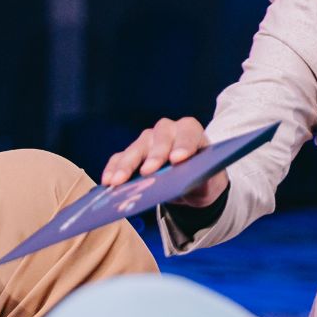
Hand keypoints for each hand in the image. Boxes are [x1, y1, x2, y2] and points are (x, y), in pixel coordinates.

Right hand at [101, 116, 225, 206]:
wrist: (192, 185)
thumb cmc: (201, 178)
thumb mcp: (208, 181)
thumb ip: (200, 180)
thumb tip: (183, 184)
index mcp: (191, 132)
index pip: (188, 133)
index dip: (183, 145)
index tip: (177, 159)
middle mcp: (168, 131)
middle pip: (160, 137)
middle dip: (154, 155)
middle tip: (148, 172)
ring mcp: (148, 141)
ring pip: (137, 147)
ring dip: (127, 164)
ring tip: (118, 181)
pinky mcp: (133, 154)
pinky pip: (120, 158)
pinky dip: (113, 169)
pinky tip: (108, 182)